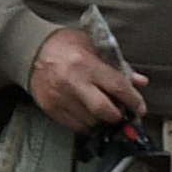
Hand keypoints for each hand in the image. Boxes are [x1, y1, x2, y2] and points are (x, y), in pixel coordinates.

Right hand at [27, 27, 146, 129]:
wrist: (32, 50)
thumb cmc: (66, 45)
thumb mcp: (94, 47)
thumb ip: (118, 65)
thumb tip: (139, 82)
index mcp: (86, 64)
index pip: (117, 87)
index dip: (133, 101)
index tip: (139, 108)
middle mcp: (73, 82)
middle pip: (104, 111)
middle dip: (117, 115)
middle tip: (122, 113)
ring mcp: (60, 98)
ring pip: (90, 122)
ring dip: (102, 121)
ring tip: (104, 113)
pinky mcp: (51, 108)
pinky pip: (75, 126)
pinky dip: (87, 124)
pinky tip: (90, 116)